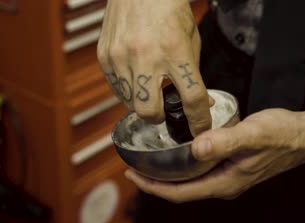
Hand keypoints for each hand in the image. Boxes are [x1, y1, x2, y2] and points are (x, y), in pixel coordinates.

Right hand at [97, 0, 212, 134]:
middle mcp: (146, 55)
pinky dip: (128, 90)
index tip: (200, 129)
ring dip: (143, 102)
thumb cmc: (167, 8)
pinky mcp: (105, 57)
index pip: (192, 98)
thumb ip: (193, 71)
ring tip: (148, 86)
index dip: (199, 121)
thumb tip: (200, 102)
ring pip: (131, 104)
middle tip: (164, 108)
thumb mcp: (190, 37)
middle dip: (160, 117)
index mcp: (175, 49)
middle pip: (150, 112)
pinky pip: (116, 89)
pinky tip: (135, 76)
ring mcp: (121, 57)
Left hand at [125, 109, 304, 202]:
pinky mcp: (229, 165)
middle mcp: (222, 184)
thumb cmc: (281, 136)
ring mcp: (226, 176)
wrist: (303, 135)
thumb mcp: (252, 135)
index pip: (179, 193)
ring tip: (147, 160)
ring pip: (188, 180)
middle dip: (154, 181)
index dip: (153, 187)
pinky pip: (198, 169)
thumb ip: (225, 142)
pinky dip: (182, 163)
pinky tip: (175, 149)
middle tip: (133, 167)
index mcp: (223, 183)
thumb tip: (197, 148)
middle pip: (180, 189)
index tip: (132, 175)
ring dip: (167, 173)